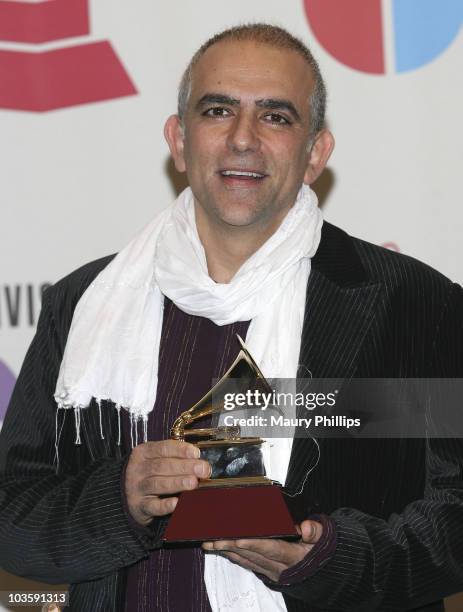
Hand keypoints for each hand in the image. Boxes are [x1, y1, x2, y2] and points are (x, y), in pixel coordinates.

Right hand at [125, 440, 210, 525]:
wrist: (124, 493)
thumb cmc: (149, 473)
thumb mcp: (155, 459)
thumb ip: (174, 457)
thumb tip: (199, 459)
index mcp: (143, 453)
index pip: (163, 448)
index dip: (181, 450)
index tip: (196, 453)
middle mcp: (138, 469)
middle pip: (162, 466)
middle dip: (184, 467)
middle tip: (202, 469)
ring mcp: (136, 488)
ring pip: (157, 484)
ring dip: (177, 483)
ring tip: (193, 482)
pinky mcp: (138, 507)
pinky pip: (152, 506)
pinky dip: (165, 505)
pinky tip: (177, 503)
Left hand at [202, 520, 322, 581]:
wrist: (324, 569)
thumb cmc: (321, 548)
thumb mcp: (324, 537)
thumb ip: (316, 531)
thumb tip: (307, 527)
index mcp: (293, 556)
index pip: (270, 549)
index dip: (253, 544)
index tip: (237, 538)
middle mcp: (280, 567)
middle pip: (252, 555)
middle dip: (230, 547)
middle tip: (211, 539)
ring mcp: (272, 571)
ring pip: (246, 560)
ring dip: (227, 552)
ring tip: (209, 544)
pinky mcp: (267, 571)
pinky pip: (248, 564)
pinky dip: (234, 556)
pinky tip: (222, 550)